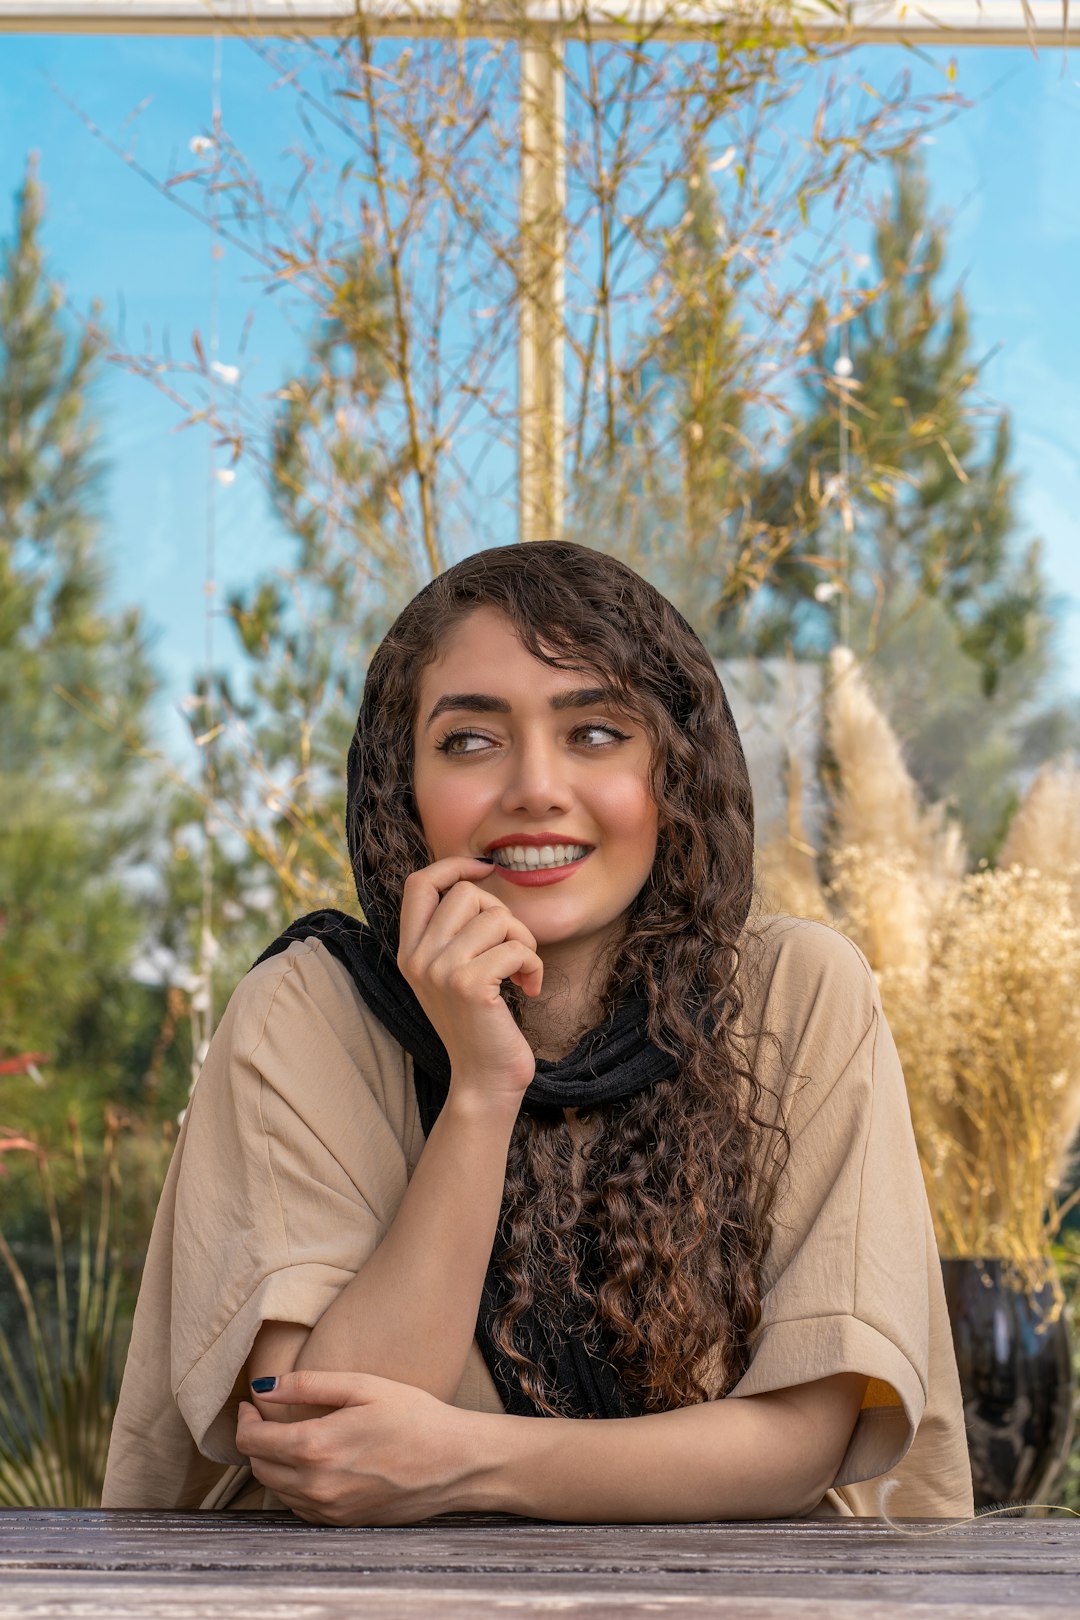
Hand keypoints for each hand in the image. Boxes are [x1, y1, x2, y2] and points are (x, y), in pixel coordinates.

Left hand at [236, 1369, 481, 1525]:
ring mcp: (328, 1509)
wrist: (456, 1463)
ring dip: (271, 1463)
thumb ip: (309, 1384)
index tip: (250, 1403)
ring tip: (285, 1436)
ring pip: (275, 1490)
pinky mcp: (342, 1522)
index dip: (244, 1419)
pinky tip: (311, 1463)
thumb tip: (264, 1386)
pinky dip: (292, 1485)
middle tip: (264, 1416)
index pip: (252, 1440)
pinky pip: (298, 1506)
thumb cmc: (415, 1416)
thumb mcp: (363, 1386)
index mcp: (316, 1447)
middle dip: (254, 1440)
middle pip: (258, 1467)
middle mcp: (315, 1486)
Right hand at [397, 856, 542, 1107]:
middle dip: (503, 915)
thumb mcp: (453, 973)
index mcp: (410, 952)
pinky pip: (516, 948)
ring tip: (521, 973)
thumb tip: (478, 876)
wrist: (484, 1081)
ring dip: (524, 943)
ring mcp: (441, 971)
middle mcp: (418, 958)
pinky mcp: (470, 986)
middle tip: (511, 950)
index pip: (418, 884)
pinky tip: (530, 989)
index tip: (486, 868)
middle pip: (467, 893)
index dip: (453, 866)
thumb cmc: (480, 1024)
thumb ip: (453, 932)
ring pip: (498, 918)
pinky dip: (534, 966)